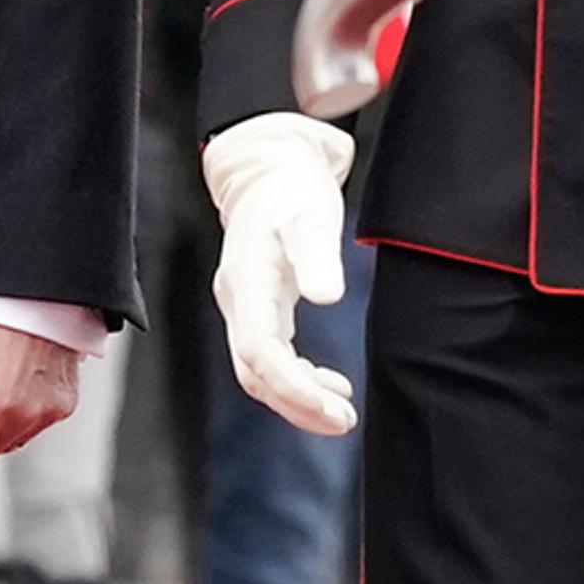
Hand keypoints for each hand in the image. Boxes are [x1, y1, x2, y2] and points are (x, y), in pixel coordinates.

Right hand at [204, 111, 357, 437]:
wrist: (272, 162)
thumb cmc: (293, 186)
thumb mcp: (311, 213)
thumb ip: (317, 254)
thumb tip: (327, 297)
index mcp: (248, 281)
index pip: (260, 354)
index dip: (294, 389)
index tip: (335, 409)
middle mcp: (238, 299)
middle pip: (255, 373)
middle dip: (297, 405)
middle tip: (345, 422)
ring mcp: (246, 304)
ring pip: (259, 371)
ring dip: (297, 398)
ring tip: (342, 413)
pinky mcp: (259, 304)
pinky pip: (269, 357)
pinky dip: (296, 379)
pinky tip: (329, 384)